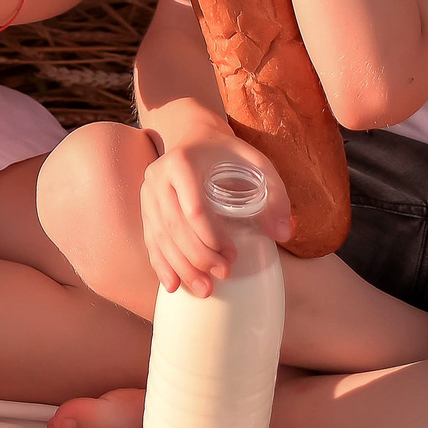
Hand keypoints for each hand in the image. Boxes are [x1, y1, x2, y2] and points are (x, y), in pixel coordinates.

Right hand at [140, 121, 294, 297]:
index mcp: (181, 163)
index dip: (212, 238)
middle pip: (175, 227)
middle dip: (198, 258)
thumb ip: (275, 195)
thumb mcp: (257, 163)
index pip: (194, 209)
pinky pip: (150, 240)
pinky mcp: (145, 209)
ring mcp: (148, 194)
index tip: (234, 256)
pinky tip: (172, 286)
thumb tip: (282, 234)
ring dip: (181, 268)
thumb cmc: (227, 154)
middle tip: (223, 275)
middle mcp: (158, 177)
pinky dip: (161, 265)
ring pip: (160, 237)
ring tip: (204, 290)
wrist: (194, 137)